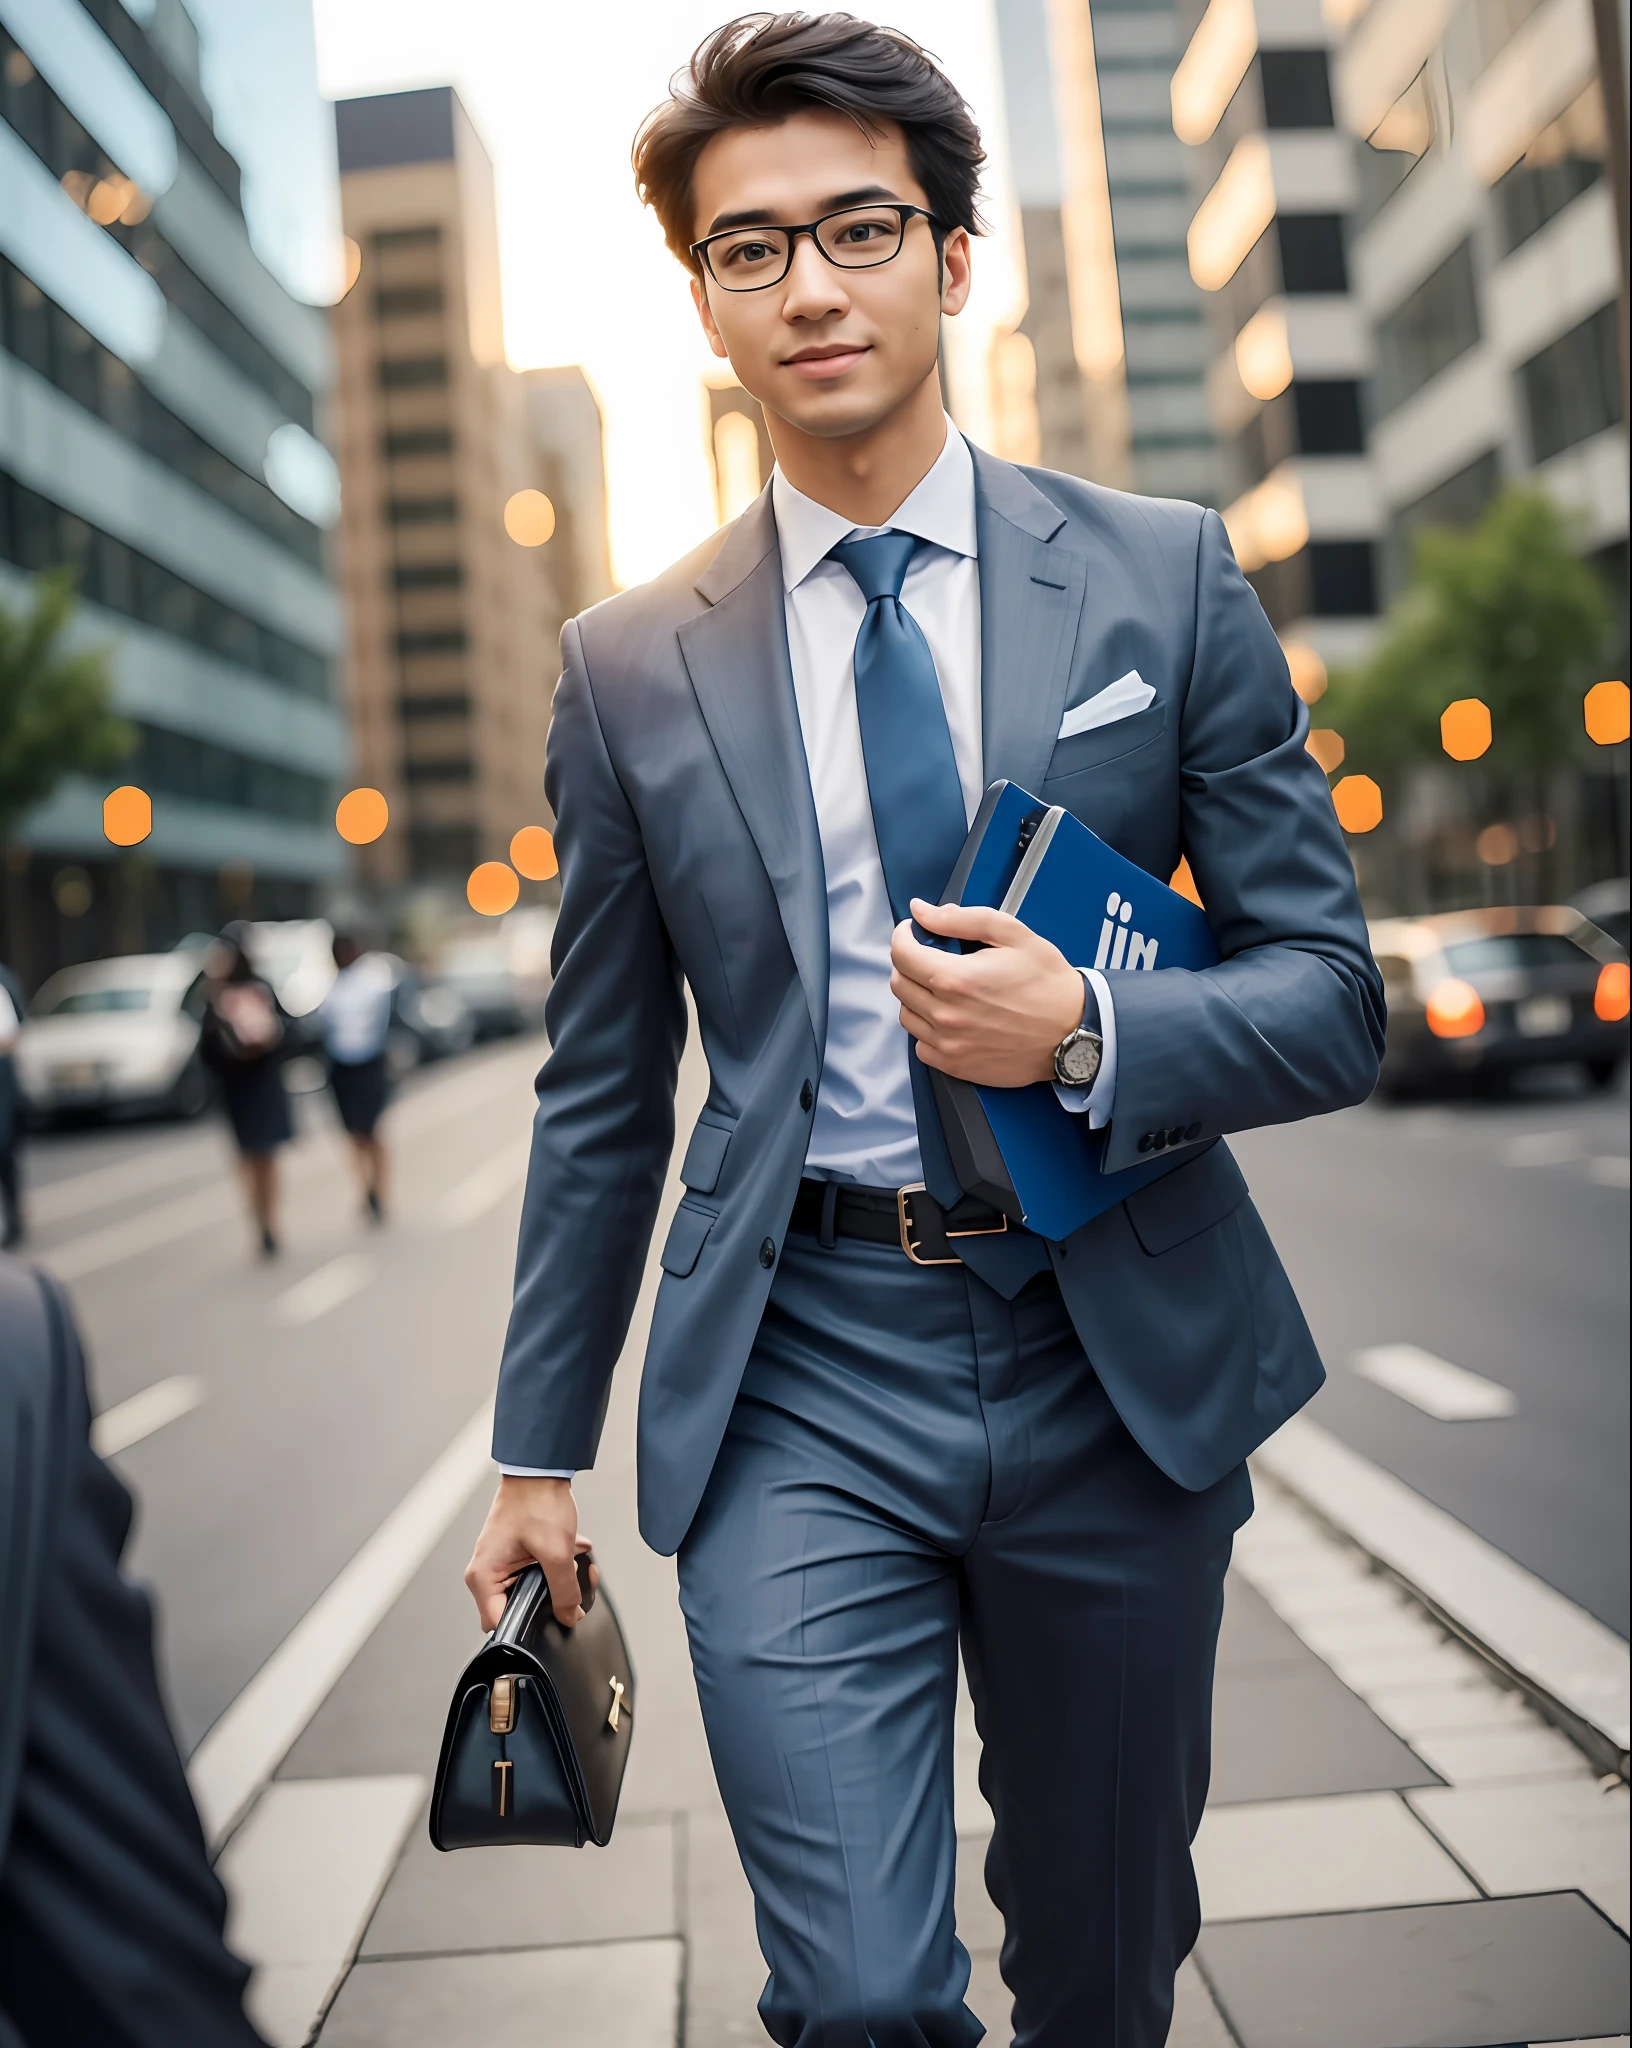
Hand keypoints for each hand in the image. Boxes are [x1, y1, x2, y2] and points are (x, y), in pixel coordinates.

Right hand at [465, 1476, 595, 1631]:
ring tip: (575, 1563)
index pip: (499, 1624)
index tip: (551, 1618)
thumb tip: (569, 1616)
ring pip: (529, 1589)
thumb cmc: (536, 1501)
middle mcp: (486, 1571)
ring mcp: (500, 1561)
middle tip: (569, 1589)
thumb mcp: (556, 1553)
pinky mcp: (513, 1552)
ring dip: (556, 1579)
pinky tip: (574, 1551)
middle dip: (547, 1600)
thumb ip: (564, 1591)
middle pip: (515, 1608)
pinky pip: (534, 1571)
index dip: (527, 1625)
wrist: (540, 1468)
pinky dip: (555, 1564)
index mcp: (484, 1576)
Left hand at [890, 899, 1085, 1087]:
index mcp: (956, 978)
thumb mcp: (1012, 934)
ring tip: (946, 988)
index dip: (904, 936)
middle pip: (899, 983)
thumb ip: (960, 920)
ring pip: (906, 1014)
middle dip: (910, 963)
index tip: (914, 933)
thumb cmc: (1048, 984)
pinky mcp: (955, 1065)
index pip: (902, 953)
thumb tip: (923, 912)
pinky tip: (951, 1017)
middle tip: (934, 957)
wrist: (1074, 1031)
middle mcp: (946, 1014)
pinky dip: (927, 1029)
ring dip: (917, 996)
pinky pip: (920, 1045)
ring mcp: (949, 1043)